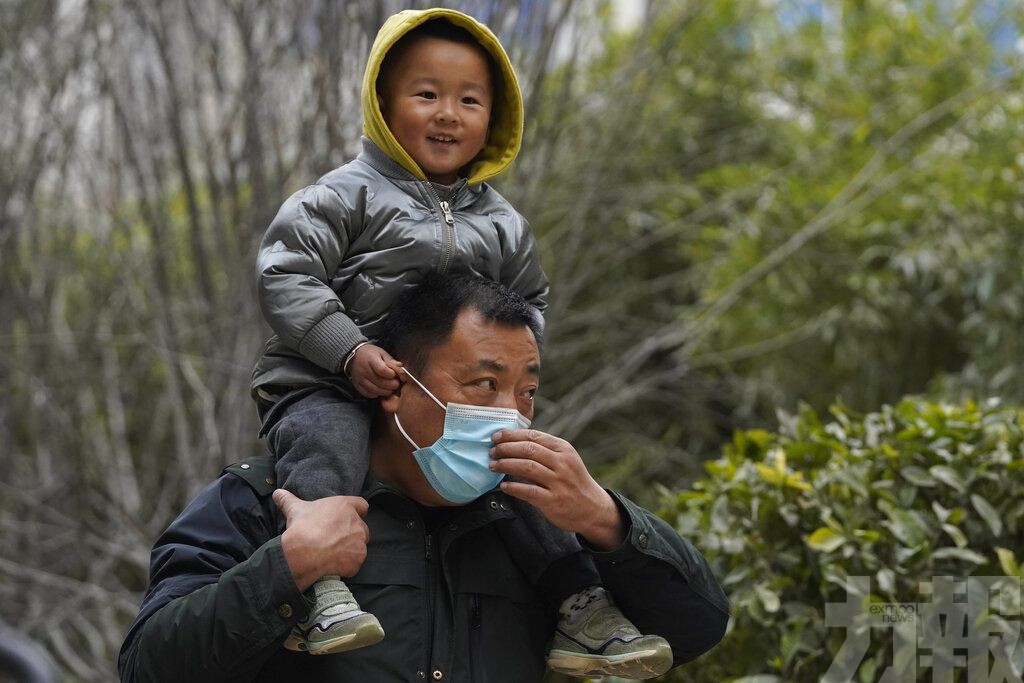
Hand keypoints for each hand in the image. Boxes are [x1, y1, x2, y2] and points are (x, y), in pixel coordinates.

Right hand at [273, 489, 369, 590]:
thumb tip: (277, 493)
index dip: (356, 511)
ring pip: (359, 545)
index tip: (347, 518)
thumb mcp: (295, 509)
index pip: (361, 505)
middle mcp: (357, 523)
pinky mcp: (358, 559)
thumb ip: (288, 499)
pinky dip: (348, 565)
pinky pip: (356, 562)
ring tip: (334, 553)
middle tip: (336, 539)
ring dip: (351, 549)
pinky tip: (334, 564)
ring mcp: (359, 542)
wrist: (303, 553)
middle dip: (352, 533)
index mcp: (346, 507)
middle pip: (361, 527)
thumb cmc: (302, 527)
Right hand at [348, 344, 403, 397]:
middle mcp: (364, 370)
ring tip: (390, 388)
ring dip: (385, 391)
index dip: (392, 374)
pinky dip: (376, 394)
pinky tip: (380, 389)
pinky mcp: (357, 385)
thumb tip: (401, 367)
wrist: (354, 356)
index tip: (395, 374)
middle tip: (396, 383)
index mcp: (371, 359)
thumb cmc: (370, 354)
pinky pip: (368, 394)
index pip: (383, 370)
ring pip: (375, 390)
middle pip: (380, 382)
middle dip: (392, 385)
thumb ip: (391, 361)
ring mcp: (360, 378)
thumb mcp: (382, 353)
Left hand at [488, 429, 624, 550]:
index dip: (512, 435)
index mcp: (563, 449)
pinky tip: (503, 486)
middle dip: (505, 449)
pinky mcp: (553, 501)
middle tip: (492, 452)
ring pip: (527, 467)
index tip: (496, 437)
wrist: (593, 508)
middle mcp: (562, 463)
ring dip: (505, 465)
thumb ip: (544, 450)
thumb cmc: (573, 481)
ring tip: (493, 466)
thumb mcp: (565, 460)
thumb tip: (512, 442)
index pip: (533, 436)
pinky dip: (513, 487)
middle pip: (528, 449)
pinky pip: (528, 491)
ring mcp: (559, 482)